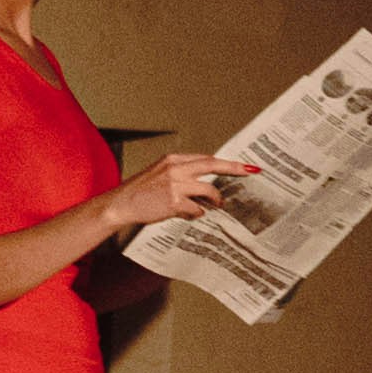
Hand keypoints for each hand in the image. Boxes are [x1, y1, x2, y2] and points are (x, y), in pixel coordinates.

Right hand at [111, 152, 243, 235]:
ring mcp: (174, 184)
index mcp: (173, 160)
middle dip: (234, 168)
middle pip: (211, 165)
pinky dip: (198, 213)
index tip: (244, 165)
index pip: (206, 158)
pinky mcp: (172, 201)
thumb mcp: (161, 175)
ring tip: (218, 205)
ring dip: (216, 199)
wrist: (121, 204)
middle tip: (250, 171)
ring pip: (208, 190)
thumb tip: (205, 187)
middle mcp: (175, 168)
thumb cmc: (140, 192)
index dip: (226, 163)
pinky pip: (196, 208)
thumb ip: (182, 176)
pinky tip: (193, 214)